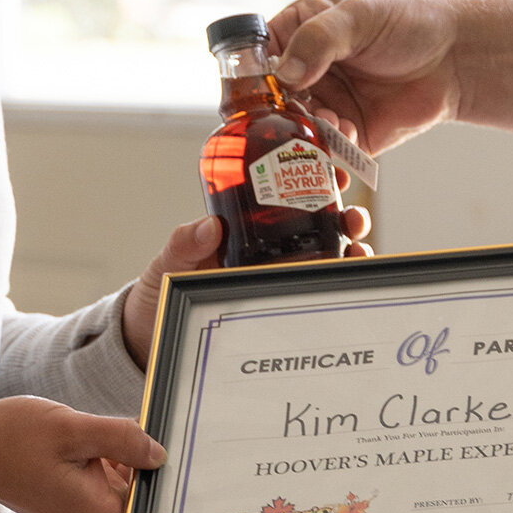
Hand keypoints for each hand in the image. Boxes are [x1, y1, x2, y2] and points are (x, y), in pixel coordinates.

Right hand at [0, 397, 164, 512]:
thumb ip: (121, 439)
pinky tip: (112, 440)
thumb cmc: (10, 437)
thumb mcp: (71, 428)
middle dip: (155, 481)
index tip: (190, 503)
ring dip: (132, 467)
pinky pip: (104, 488)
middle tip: (172, 445)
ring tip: (133, 434)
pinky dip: (113, 466)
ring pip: (123, 495)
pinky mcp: (71, 500)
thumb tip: (159, 455)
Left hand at [119, 205, 378, 363]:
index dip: (317, 179)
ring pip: (326, 258)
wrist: (151, 340)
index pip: (287, 196)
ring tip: (360, 250)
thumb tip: (210, 226)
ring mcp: (276, 280)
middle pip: (319, 226)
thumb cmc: (158, 295)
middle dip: (347, 216)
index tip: (337, 171)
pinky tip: (353, 280)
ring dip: (351, 249)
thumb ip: (184, 244)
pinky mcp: (279, 308)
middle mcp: (267, 252)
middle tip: (355, 217)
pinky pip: (315, 293)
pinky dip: (339, 284)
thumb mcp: (168, 262)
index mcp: (244, 231)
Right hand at [267, 0, 463, 160]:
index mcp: (301, 33)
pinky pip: (329, 153)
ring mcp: (328, 105)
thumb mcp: (360, 15)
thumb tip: (285, 73)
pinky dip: (331, 152)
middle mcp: (308, 72)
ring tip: (332, 123)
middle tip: (292, 116)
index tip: (253, 93)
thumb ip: (319, 39)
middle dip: (278, 115)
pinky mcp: (351, 135)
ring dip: (306, 134)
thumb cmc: (411, 20)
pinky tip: (347, 137)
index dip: (250, 76)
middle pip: (271, 102)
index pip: (258, 56)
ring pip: (297, 131)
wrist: (458, 55)